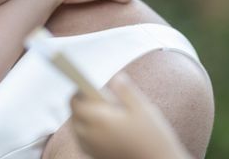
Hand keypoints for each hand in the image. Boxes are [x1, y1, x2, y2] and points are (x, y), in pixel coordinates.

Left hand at [70, 73, 191, 158]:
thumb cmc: (153, 138)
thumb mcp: (144, 109)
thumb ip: (126, 91)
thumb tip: (116, 78)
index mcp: (100, 120)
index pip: (75, 103)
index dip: (78, 92)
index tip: (85, 85)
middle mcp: (92, 136)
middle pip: (74, 116)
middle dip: (80, 105)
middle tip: (92, 98)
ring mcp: (93, 149)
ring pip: (78, 131)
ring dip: (82, 119)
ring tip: (97, 112)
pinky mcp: (97, 158)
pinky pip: (84, 143)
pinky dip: (87, 134)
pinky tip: (101, 129)